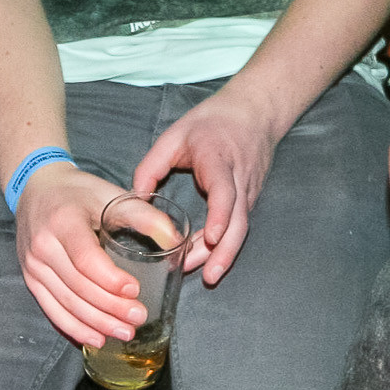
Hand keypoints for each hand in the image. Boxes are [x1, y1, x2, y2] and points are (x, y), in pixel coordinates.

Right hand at [14, 163, 144, 347]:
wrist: (37, 187)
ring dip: (96, 323)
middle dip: (109, 307)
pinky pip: (52, 310)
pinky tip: (96, 338)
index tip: (135, 290)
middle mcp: (43, 245)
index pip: (85, 258)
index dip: (109, 279)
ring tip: (125, 333)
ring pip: (66, 303)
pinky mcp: (31, 279)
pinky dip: (74, 328)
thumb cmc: (79, 192)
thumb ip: (144, 216)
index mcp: (63, 220)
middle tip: (138, 318)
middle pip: (78, 286)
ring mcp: (33, 265)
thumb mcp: (111, 193)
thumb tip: (175, 239)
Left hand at [131, 85, 282, 283]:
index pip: (224, 191)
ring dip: (224, 253)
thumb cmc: (211, 122)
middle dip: (225, 251)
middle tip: (209, 276)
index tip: (212, 237)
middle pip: (239, 221)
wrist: (254, 112)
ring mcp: (248, 191)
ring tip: (206, 276)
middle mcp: (239, 179)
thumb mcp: (174, 135)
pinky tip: (206, 258)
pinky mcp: (249, 199)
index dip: (220, 215)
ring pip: (240, 228)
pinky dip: (224, 243)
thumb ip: (151, 165)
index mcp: (219, 159)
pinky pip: (238, 224)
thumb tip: (135, 199)